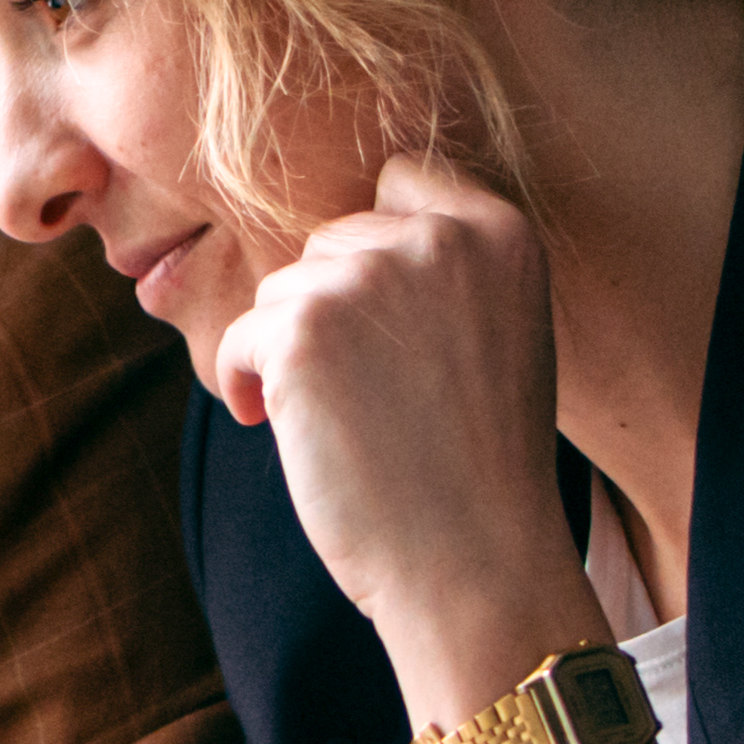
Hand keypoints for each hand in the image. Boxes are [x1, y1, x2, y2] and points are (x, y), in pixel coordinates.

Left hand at [197, 148, 594, 715]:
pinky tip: (280, 428)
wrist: (474, 561)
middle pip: (333, 240)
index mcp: (501, 232)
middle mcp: (438, 239)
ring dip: (290, 351)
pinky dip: (248, 381)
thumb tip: (340, 248)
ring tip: (340, 421)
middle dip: (332, 310)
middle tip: (365, 394)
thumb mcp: (497, 337)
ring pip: (284, 287)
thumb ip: (439, 274)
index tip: (385, 328)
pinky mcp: (303, 328)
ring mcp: (367, 278)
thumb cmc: (479, 466)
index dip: (375, 255)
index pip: (402, 182)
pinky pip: (243, 335)